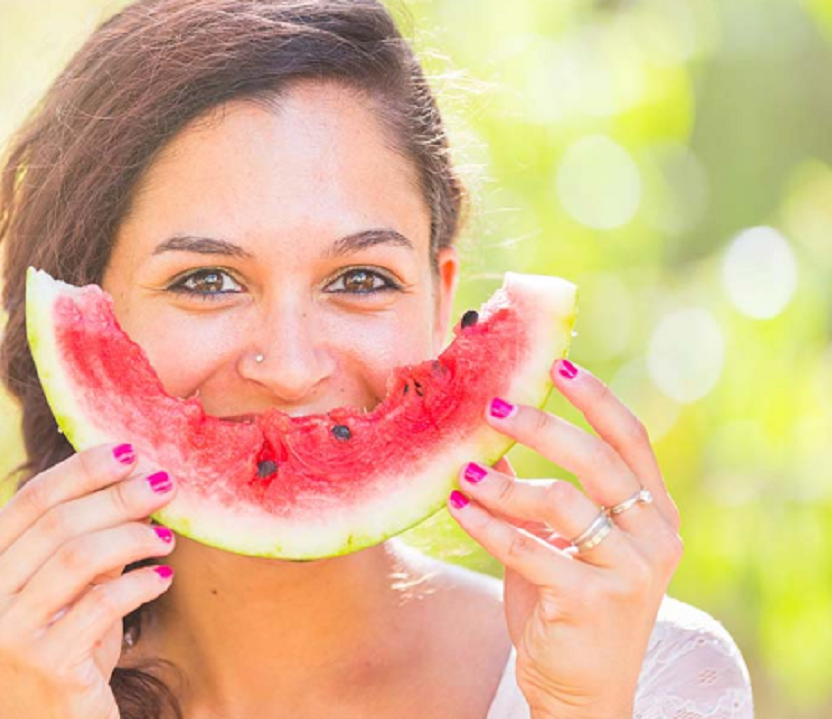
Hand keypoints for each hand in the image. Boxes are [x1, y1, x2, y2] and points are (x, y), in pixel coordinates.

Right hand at [0, 443, 177, 718]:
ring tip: (167, 538)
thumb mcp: (67, 591)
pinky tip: (162, 578)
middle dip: (120, 497)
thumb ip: (85, 541)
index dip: (85, 468)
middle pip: (59, 522)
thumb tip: (134, 479)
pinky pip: (104, 603)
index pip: (32, 498)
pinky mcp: (44, 662)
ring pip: (81, 556)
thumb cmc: (64, 652)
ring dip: (134, 537)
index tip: (132, 451)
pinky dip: (140, 584)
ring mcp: (6, 631)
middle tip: (165, 486)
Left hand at [448, 359, 683, 718]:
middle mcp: (653, 538)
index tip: (557, 362)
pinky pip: (529, 548)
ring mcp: (629, 572)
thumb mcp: (558, 543)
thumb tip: (492, 438)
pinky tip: (458, 507)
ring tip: (461, 472)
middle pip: (597, 461)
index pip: (631, 441)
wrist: (581, 689)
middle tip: (493, 409)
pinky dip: (487, 525)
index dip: (596, 398)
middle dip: (542, 427)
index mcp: (653, 515)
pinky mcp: (594, 602)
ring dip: (502, 483)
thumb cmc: (564, 606)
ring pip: (560, 502)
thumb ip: (539, 494)